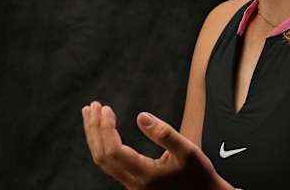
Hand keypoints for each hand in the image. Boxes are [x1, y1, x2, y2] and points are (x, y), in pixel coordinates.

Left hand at [81, 100, 229, 189]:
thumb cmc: (198, 174)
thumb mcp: (187, 150)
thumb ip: (164, 133)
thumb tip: (141, 116)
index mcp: (145, 175)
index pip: (113, 151)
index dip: (105, 128)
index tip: (106, 108)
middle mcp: (134, 183)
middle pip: (101, 156)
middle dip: (93, 129)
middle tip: (92, 106)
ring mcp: (132, 185)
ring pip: (103, 161)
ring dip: (94, 136)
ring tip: (91, 114)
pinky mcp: (133, 182)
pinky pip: (109, 163)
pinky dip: (101, 143)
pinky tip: (102, 131)